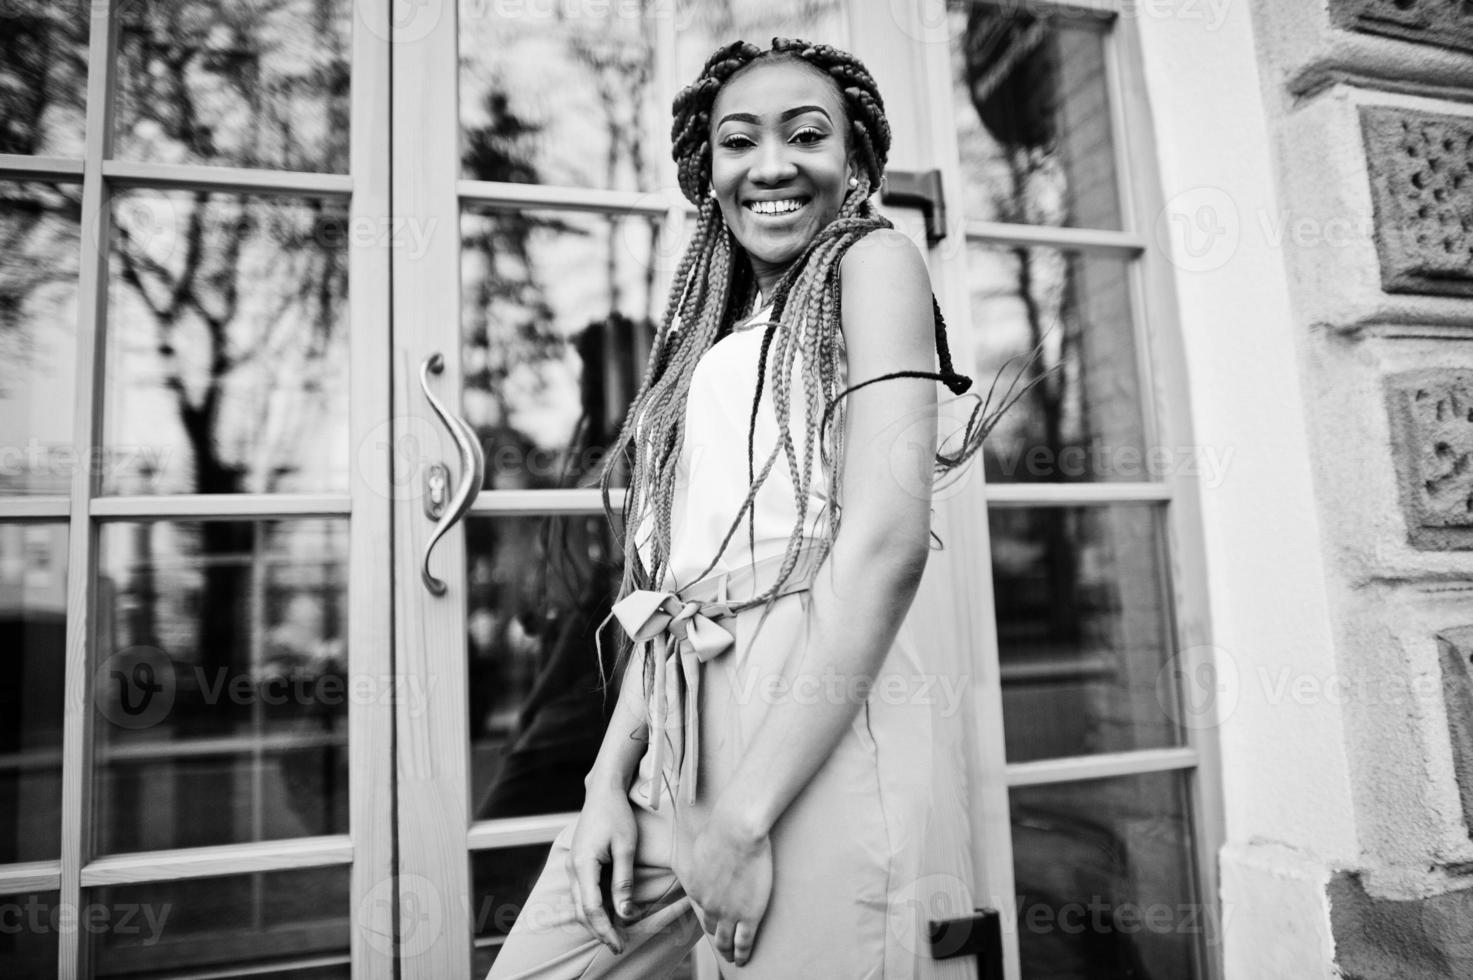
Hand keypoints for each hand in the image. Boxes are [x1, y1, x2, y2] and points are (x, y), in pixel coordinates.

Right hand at [564, 784, 639, 954]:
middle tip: (619, 945)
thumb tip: (625, 913)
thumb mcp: (626, 847)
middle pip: (582, 911)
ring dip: (596, 921)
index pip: (591, 908)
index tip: (620, 943)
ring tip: (616, 934)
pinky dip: (594, 907)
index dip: (605, 929)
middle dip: (600, 930)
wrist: (603, 791)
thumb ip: (624, 881)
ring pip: (580, 904)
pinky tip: (610, 913)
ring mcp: (573, 865)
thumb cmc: (617, 815)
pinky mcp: (578, 863)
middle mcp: (573, 868)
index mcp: (583, 864)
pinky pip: (583, 893)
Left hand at [674, 807, 772, 965]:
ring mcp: (729, 913)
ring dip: (728, 951)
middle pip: (712, 928)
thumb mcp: (701, 845)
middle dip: (717, 938)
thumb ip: (703, 858)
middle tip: (722, 945)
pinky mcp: (749, 916)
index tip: (714, 920)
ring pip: (726, 940)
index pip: (701, 907)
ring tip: (732, 957)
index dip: (709, 914)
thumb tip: (706, 856)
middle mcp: (708, 905)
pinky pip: (744, 942)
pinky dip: (742, 954)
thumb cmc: (722, 829)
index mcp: (696, 888)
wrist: (737, 832)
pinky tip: (743, 960)